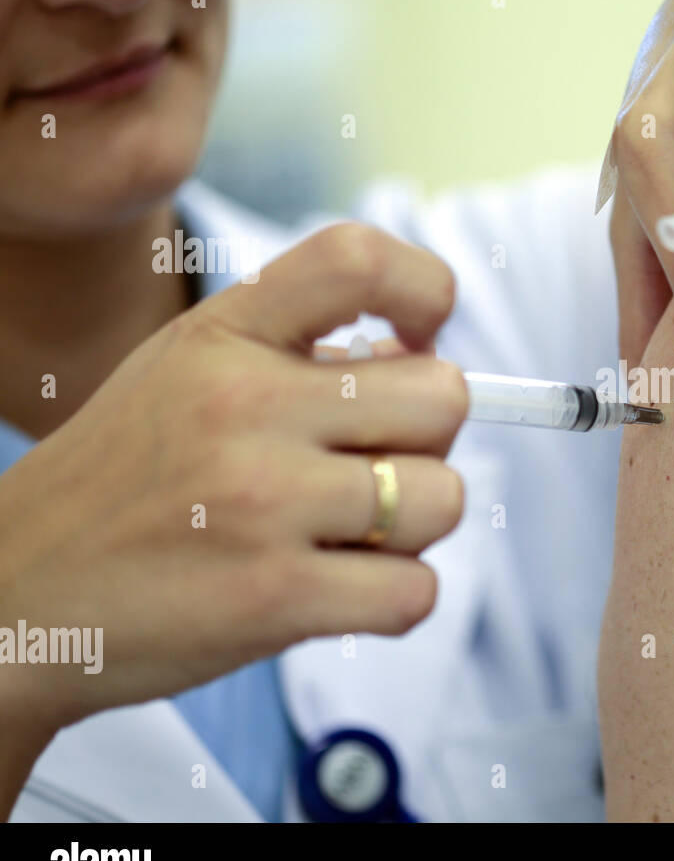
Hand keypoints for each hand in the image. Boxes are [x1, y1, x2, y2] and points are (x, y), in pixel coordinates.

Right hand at [0, 224, 467, 749]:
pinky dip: (396, 599)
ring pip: (444, 498)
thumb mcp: (185, 372)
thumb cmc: (126, 485)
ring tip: (343, 536)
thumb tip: (430, 358)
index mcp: (224, 334)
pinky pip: (417, 591)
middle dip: (425, 442)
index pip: (362, 260)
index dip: (426, 294)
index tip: (418, 342)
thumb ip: (297, 351)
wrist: (14, 598)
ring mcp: (261, 500)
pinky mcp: (274, 596)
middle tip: (366, 469)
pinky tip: (337, 591)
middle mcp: (244, 403)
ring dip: (412, 529)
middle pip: (444, 397)